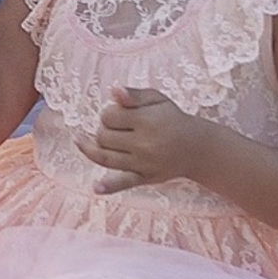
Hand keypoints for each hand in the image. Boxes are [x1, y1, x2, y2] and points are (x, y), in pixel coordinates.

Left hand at [75, 86, 202, 193]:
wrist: (195, 147)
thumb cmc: (171, 118)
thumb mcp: (157, 99)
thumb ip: (134, 95)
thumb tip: (113, 90)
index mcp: (146, 121)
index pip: (109, 116)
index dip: (108, 112)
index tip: (118, 112)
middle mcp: (144, 143)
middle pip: (103, 137)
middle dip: (103, 129)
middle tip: (115, 127)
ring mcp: (143, 163)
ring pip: (105, 157)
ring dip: (93, 148)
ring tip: (83, 141)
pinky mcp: (144, 178)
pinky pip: (124, 183)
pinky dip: (109, 186)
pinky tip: (96, 187)